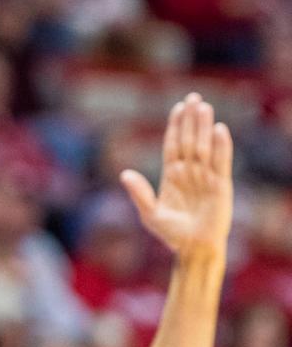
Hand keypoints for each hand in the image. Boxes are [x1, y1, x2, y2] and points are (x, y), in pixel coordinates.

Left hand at [120, 92, 232, 263]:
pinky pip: (221, 161)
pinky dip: (221, 146)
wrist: (194, 248)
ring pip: (204, 146)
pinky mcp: (221, 184)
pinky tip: (219, 130)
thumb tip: (124, 173)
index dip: (175, 127)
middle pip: (189, 140)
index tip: (178, 108)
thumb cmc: (172, 234)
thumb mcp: (151, 214)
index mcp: (172, 176)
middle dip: (191, 120)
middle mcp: (189, 172)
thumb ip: (139, 194)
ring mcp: (206, 176)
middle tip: (193, 98)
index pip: (173, 145)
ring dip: (204, 127)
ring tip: (204, 107)